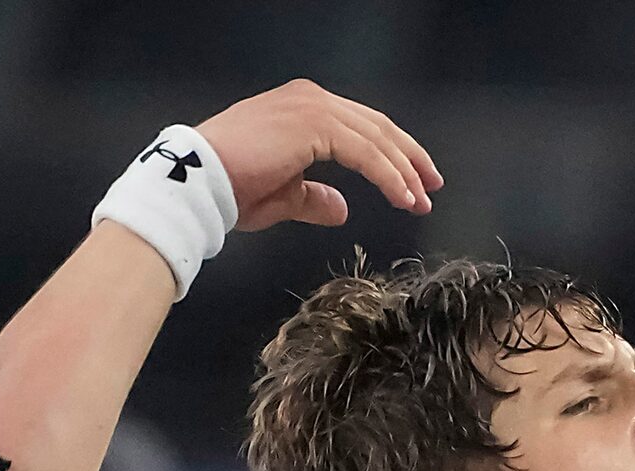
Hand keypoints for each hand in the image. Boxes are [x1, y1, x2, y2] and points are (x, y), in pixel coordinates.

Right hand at [197, 79, 442, 231]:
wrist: (201, 181)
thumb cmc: (232, 188)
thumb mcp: (284, 195)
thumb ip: (315, 197)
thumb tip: (342, 208)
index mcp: (303, 109)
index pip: (361, 127)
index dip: (393, 155)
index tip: (416, 182)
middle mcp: (310, 99)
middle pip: (376, 127)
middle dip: (409, 158)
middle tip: (433, 186)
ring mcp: (312, 107)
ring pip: (376, 138)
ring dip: (404, 171)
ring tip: (421, 200)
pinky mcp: (314, 124)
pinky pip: (365, 151)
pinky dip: (389, 176)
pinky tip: (403, 197)